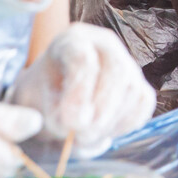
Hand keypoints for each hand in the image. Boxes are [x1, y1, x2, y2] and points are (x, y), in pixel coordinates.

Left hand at [8, 22, 156, 158]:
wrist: (55, 100)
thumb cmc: (41, 97)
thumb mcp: (33, 102)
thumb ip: (48, 112)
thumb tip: (78, 125)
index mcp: (73, 40)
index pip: (83, 57)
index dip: (79, 92)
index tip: (69, 123)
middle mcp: (105, 44)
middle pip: (116, 70)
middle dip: (101, 110)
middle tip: (81, 136)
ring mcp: (127, 63)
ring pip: (133, 89)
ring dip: (110, 122)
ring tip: (85, 137)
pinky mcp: (140, 83)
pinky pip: (144, 103)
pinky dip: (126, 123)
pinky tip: (103, 132)